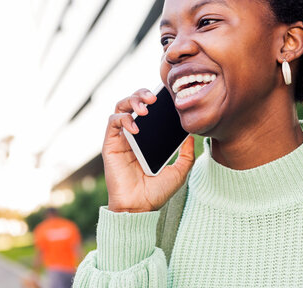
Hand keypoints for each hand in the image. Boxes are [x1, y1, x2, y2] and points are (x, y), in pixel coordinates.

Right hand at [103, 88, 194, 212]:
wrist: (140, 208)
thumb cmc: (157, 192)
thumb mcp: (180, 171)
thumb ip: (187, 154)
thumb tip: (192, 135)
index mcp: (148, 138)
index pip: (150, 110)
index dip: (156, 99)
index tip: (168, 96)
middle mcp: (133, 135)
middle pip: (133, 103)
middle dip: (142, 94)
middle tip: (154, 99)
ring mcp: (121, 138)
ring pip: (120, 107)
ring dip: (132, 101)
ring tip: (145, 108)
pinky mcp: (110, 145)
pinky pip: (112, 122)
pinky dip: (123, 118)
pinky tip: (135, 126)